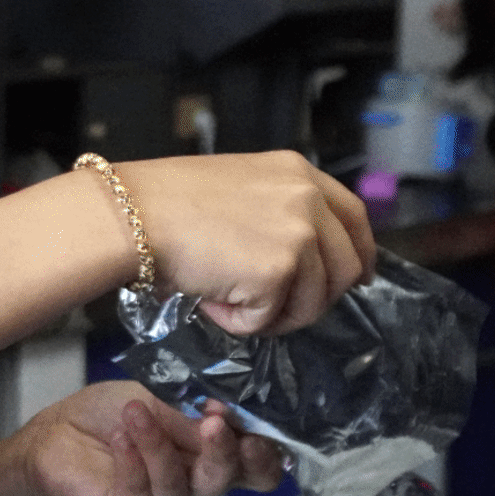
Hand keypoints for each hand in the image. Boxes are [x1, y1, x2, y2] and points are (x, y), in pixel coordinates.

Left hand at [4, 382, 285, 495]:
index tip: (253, 427)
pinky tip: (121, 435)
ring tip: (137, 412)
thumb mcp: (156, 398)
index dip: (264, 454)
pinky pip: (142, 495)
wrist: (54, 433)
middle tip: (214, 420)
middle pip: (228, 480)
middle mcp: (195, 485)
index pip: (257, 469)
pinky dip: (133, 460)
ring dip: (160, 445)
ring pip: (182, 487)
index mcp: (211, 455)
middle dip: (225, 450)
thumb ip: (190, 411)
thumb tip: (225, 415)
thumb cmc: (110, 415)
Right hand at [120, 151, 374, 334]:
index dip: (361, 252)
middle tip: (279, 309)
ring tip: (225, 298)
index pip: (355, 216)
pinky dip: (238, 322)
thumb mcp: (240, 186)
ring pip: (311, 302)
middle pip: (346, 267)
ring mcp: (297, 236)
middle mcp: (307, 200)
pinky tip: (210, 300)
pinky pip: (269, 320)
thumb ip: (280, 210)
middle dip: (318, 298)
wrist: (134, 215)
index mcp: (299, 173)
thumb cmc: (165, 202)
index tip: (359, 277)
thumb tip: (301, 257)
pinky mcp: (277, 273)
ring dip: (270, 314)